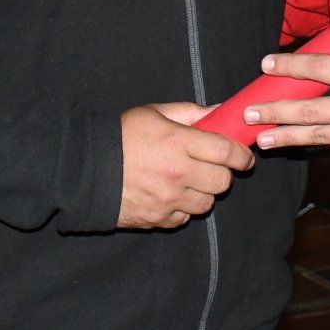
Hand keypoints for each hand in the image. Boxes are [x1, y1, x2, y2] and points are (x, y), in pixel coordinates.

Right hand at [116, 103, 254, 230]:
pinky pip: (185, 218)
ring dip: (204, 192)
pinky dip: (183, 208)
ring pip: (207, 203)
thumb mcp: (155, 113)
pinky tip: (171, 194)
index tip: (244, 156)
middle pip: (222, 181)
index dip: (242, 155)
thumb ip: (191, 112)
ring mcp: (168, 200)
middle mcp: (177, 174)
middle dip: (223, 173)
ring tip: (190, 181)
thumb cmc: (121, 136)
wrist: (84, 170)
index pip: (226, 152)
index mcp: (178, 143)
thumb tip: (221, 110)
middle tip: (214, 167)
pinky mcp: (157, 219)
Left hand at [244, 51, 329, 159]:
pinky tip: (295, 141)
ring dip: (286, 137)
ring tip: (260, 140)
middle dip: (275, 112)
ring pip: (318, 136)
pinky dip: (316, 142)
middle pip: (310, 110)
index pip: (321, 69)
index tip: (267, 64)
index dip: (291, 66)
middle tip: (248, 114)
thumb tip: (324, 59)